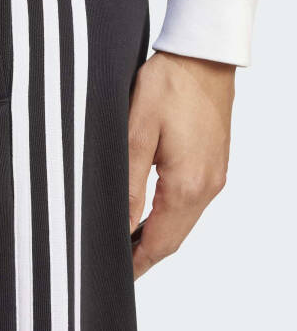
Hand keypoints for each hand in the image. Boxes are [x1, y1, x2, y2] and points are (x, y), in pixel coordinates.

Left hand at [128, 52, 234, 279]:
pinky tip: (151, 211)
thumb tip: (123, 223)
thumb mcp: (137, 131)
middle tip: (116, 261)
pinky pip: (191, 202)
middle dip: (145, 254)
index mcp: (187, 184)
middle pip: (173, 237)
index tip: (116, 274)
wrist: (203, 56)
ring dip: (157, 235)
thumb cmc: (169, 85)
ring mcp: (214, 175)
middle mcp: (207, 186)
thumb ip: (129, 182)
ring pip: (183, 222)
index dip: (136, 262)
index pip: (160, 241)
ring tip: (127, 240)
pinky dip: (170, 215)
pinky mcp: (214, 163)